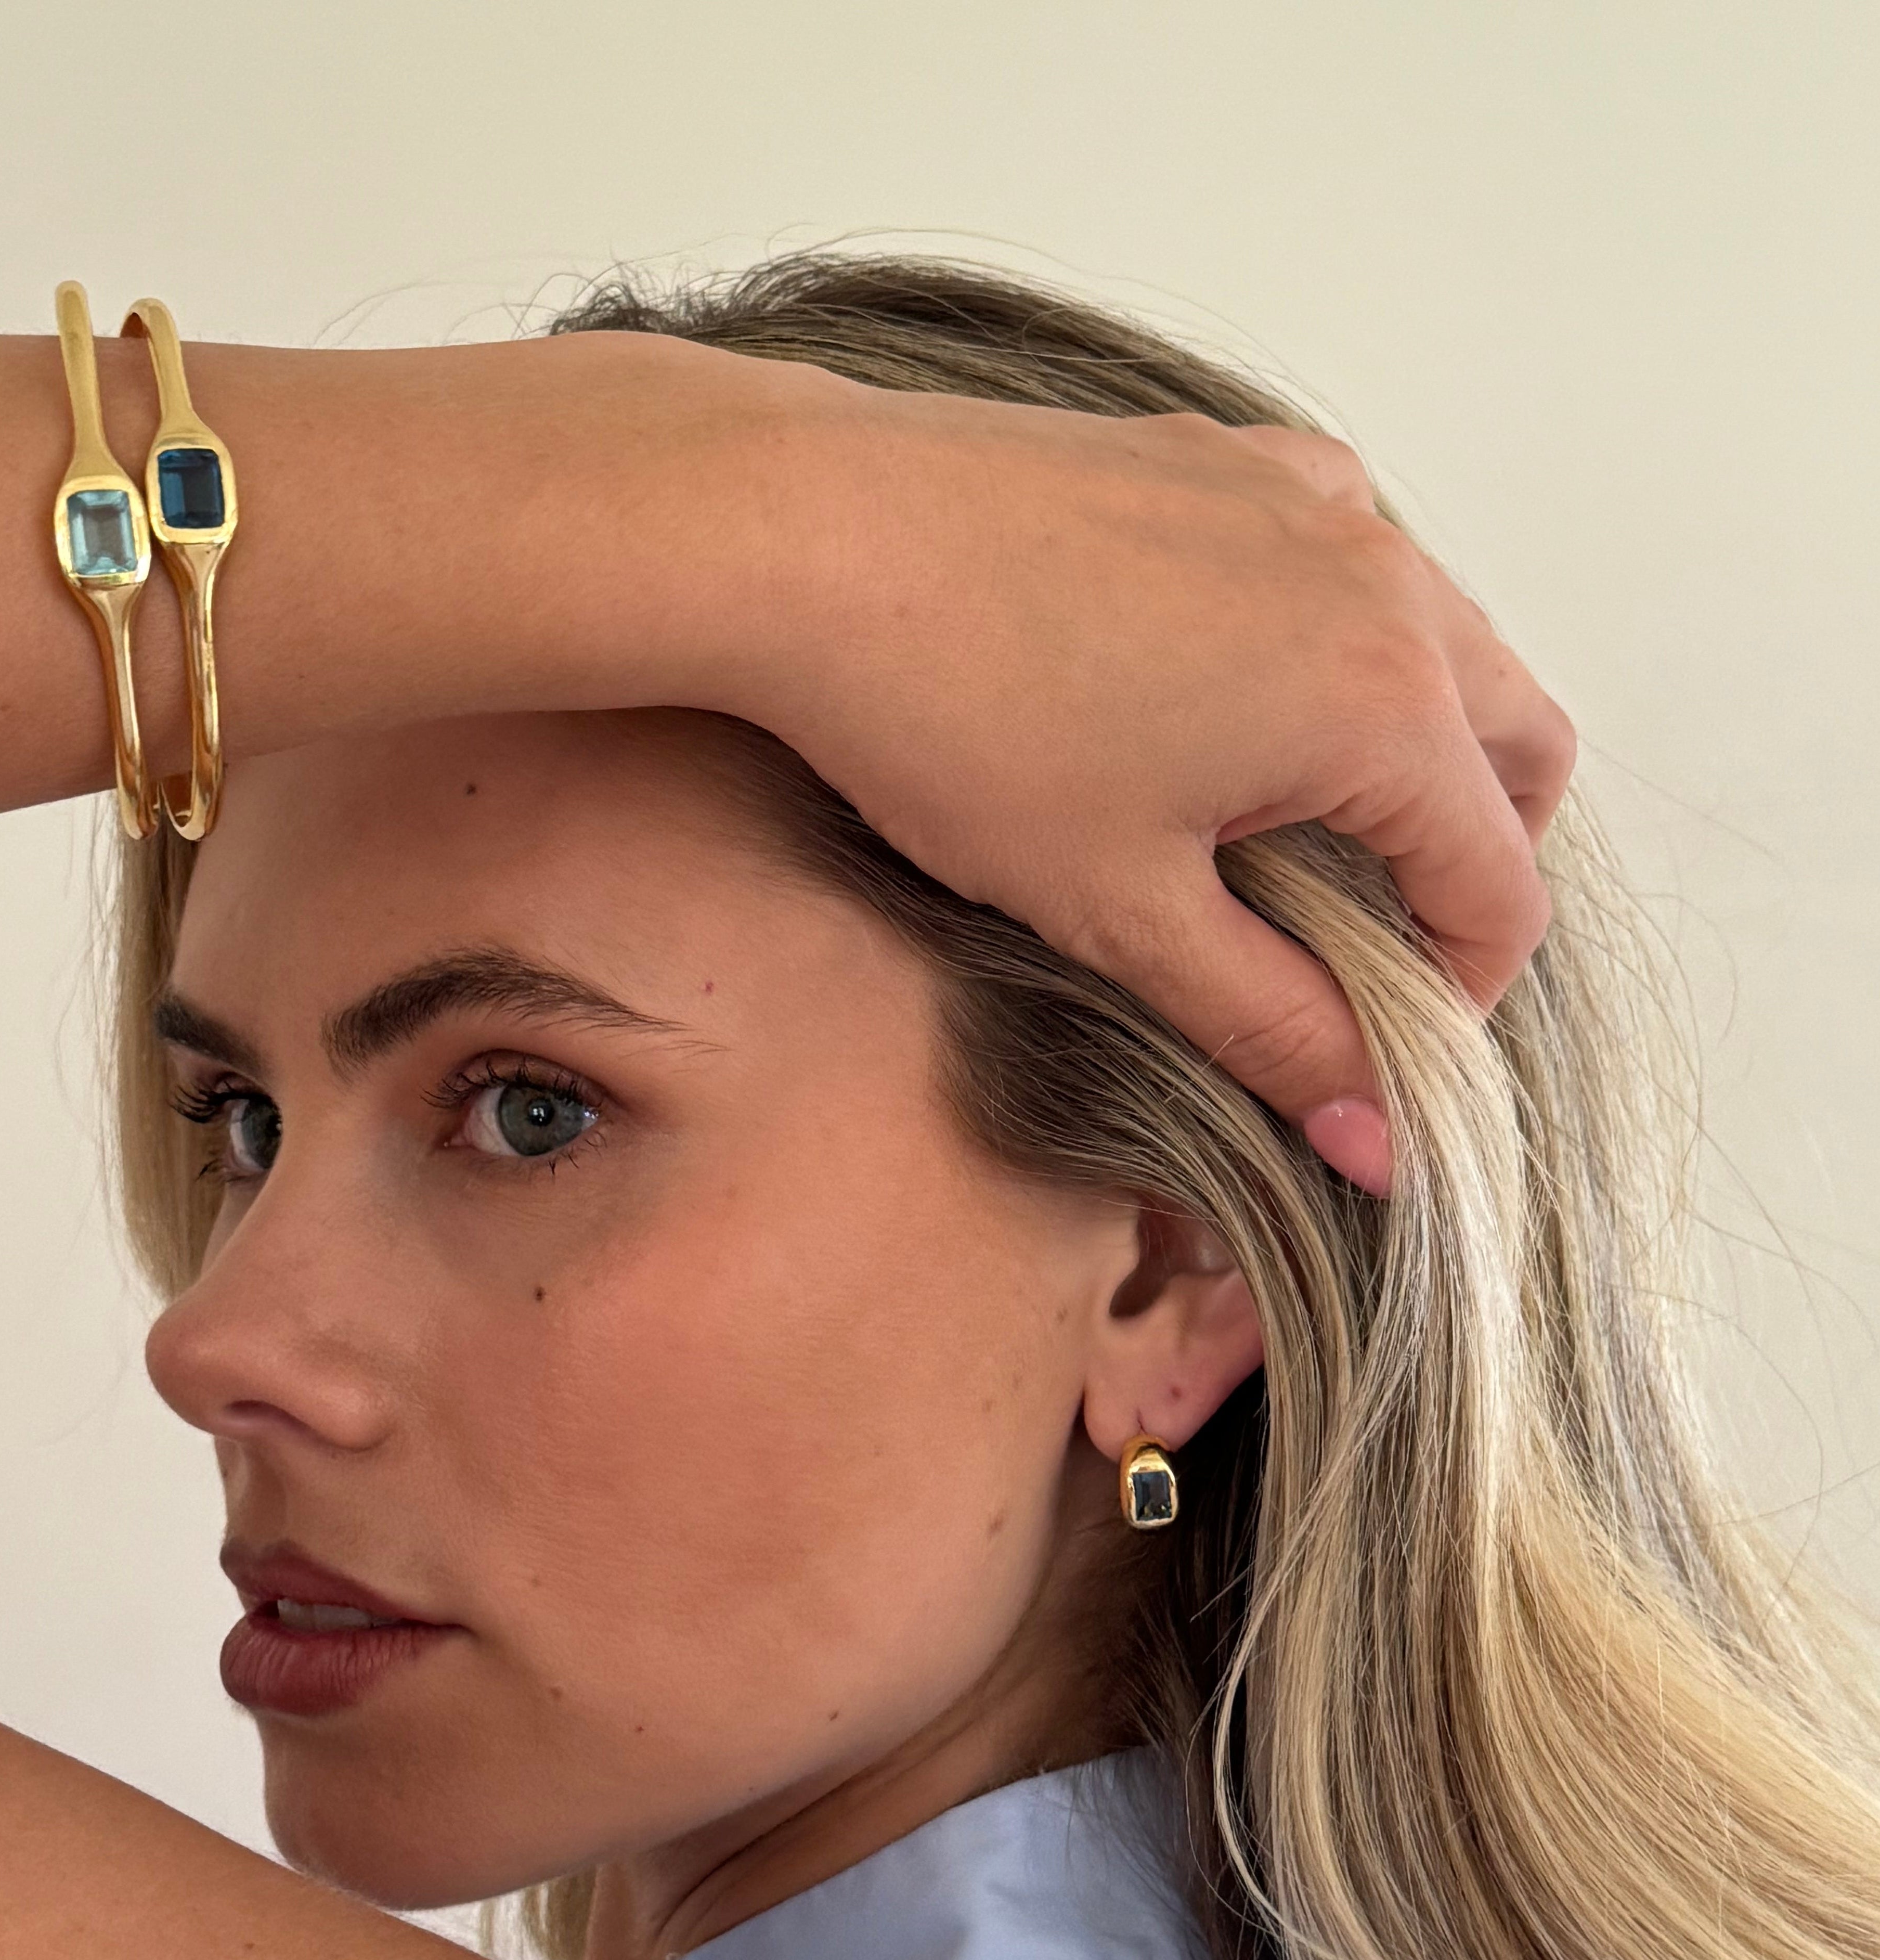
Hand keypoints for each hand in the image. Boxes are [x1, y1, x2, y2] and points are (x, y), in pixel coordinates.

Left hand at [741, 380, 1573, 1192]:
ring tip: (1300, 835)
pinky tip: (1230, 701)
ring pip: (1446, 641)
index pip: (1498, 885)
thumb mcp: (1123, 912)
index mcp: (1383, 700)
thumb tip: (1367, 1129)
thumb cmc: (954, 722)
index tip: (1379, 1048)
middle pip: (1517, 749)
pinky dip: (1342, 645)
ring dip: (1417, 751)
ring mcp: (1310, 496)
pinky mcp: (1233, 458)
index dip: (1457, 996)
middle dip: (1473, 863)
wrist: (814, 537)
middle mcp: (1382, 575)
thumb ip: (1270, 1024)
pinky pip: (1350, 557)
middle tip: (1376, 949)